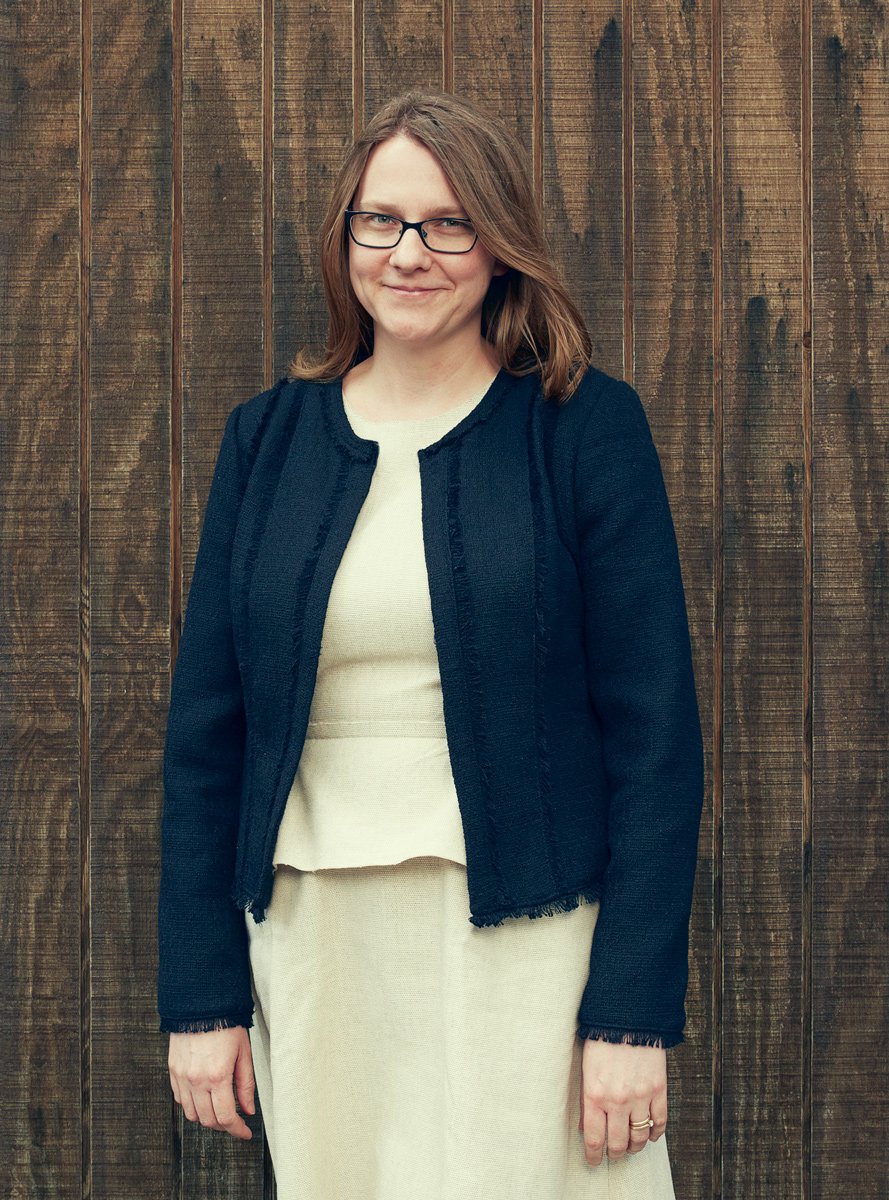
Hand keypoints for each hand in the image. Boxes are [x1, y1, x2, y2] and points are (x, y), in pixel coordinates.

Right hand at [168, 1026, 255, 1140]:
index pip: (225, 1117)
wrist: (202, 1003)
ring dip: (207, 1117)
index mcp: (217, 1076)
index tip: (245, 1132)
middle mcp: (196, 1080)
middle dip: (223, 1126)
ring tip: (220, 1109)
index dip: (237, 1130)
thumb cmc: (226, 1023)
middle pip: (208, 1120)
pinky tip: (204, 1097)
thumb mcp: (244, 1053)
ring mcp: (182, 1076)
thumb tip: (248, 1109)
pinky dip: (192, 1104)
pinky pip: (180, 1099)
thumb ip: (246, 1084)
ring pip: (192, 1114)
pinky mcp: (173, 1070)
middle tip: (235, 1121)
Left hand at [577, 1037, 666, 1167]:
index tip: (593, 1161)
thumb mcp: (585, 1068)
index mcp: (594, 1094)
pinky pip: (660, 1122)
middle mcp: (617, 1100)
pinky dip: (656, 1133)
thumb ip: (585, 1099)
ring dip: (635, 1146)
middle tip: (612, 1154)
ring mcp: (640, 1096)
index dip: (593, 1156)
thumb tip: (586, 1126)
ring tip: (630, 1146)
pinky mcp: (659, 1089)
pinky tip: (651, 1135)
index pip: (594, 1139)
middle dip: (614, 1153)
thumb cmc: (602, 1039)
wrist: (628, 1016)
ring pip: (640, 1137)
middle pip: (617, 1143)